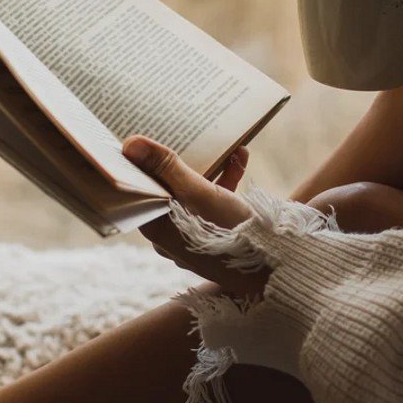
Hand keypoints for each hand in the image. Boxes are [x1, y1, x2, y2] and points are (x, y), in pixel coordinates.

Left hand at [123, 135, 266, 295]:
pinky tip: (240, 159)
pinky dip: (225, 182)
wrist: (271, 264)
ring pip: (194, 194)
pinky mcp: (216, 236)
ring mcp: (194, 236)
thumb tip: (130, 144)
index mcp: (156, 228)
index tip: (149, 139)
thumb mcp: (198, 192)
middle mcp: (170, 234)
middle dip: (184, 161)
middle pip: (168, 188)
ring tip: (228, 148)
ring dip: (211, 169)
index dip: (142, 163)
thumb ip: (165, 166)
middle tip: (189, 137)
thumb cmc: (229, 231)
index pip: (138, 189)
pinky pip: (214, 203)